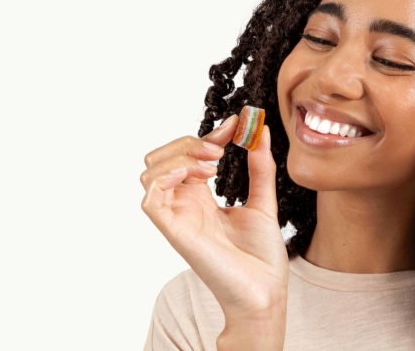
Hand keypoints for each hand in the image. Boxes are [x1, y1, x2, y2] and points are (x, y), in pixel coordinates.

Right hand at [140, 115, 289, 319]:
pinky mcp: (174, 230)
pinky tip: (196, 176)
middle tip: (219, 151)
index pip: (190, 155)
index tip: (238, 125)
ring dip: (178, 157)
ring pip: (149, 171)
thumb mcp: (264, 201)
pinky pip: (150, 197)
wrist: (265, 290)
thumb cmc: (261, 256)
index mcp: (201, 198)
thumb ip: (259, 167)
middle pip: (161, 158)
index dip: (210, 135)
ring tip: (211, 166)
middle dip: (187, 143)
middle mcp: (184, 204)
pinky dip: (167, 176)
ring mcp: (177, 216)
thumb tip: (259, 132)